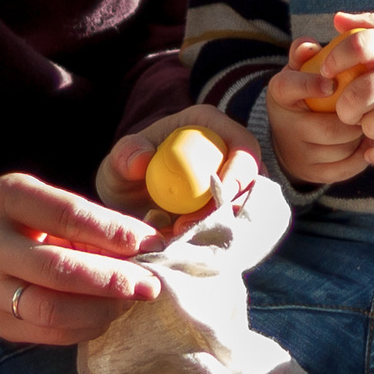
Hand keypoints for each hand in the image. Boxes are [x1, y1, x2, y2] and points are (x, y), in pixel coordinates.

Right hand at [0, 173, 162, 345]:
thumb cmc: (36, 229)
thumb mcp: (56, 208)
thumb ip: (98, 223)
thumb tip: (151, 247)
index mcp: (7, 197)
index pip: (66, 215)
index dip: (113, 232)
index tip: (150, 244)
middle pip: (57, 268)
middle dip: (112, 278)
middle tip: (149, 283)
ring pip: (52, 309)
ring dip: (102, 309)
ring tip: (130, 301)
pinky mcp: (0, 323)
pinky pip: (51, 333)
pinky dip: (88, 326)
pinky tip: (108, 315)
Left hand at [98, 105, 261, 231]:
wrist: (129, 203)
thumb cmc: (126, 174)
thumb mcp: (117, 164)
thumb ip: (124, 156)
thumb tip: (142, 159)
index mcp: (210, 126)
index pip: (243, 145)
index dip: (240, 171)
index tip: (218, 199)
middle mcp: (230, 153)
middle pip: (256, 182)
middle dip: (232, 209)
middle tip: (191, 227)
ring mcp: (236, 186)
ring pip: (251, 210)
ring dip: (222, 229)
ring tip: (180, 238)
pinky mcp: (233, 214)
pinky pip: (240, 231)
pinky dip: (219, 243)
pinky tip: (191, 248)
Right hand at [265, 38, 369, 184]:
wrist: (288, 137)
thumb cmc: (302, 93)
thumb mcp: (299, 71)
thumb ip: (304, 54)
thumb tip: (310, 45)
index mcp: (280, 94)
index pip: (291, 87)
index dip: (312, 85)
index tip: (332, 82)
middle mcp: (285, 128)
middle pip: (328, 127)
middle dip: (354, 118)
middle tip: (370, 107)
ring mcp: (299, 154)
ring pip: (343, 148)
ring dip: (361, 136)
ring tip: (371, 123)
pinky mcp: (313, 174)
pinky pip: (347, 167)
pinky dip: (362, 155)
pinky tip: (367, 142)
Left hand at [304, 12, 373, 164]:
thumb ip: (366, 24)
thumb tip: (335, 19)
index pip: (358, 47)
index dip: (335, 60)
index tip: (326, 71)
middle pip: (359, 95)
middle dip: (344, 107)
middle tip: (345, 108)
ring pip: (371, 126)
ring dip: (362, 129)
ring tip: (365, 122)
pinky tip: (371, 147)